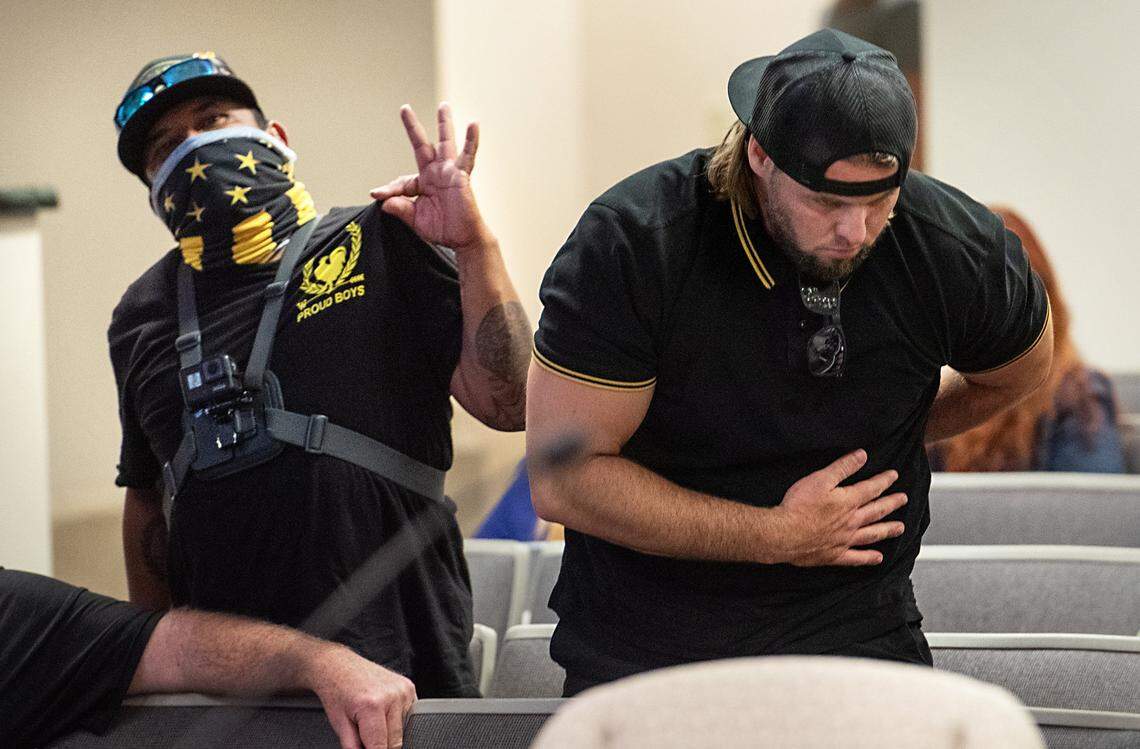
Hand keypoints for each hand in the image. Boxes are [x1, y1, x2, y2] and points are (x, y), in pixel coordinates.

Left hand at [306, 643, 416, 748]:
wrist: (339, 666)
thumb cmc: (337, 692)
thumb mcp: (340, 726)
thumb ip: (355, 748)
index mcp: (372, 706)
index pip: (381, 747)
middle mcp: (392, 696)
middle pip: (395, 742)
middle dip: (380, 746)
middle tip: (365, 736)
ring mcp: (403, 690)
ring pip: (404, 731)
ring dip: (390, 734)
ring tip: (373, 722)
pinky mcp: (409, 688)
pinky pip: (408, 716)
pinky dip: (397, 722)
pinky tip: (382, 714)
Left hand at [370, 103, 490, 253]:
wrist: (462, 239)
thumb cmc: (442, 229)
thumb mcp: (415, 219)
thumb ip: (400, 208)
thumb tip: (383, 201)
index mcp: (423, 183)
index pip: (402, 181)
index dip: (388, 188)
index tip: (376, 194)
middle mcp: (436, 173)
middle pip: (422, 146)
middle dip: (413, 128)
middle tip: (405, 108)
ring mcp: (449, 172)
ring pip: (446, 143)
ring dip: (444, 124)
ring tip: (444, 106)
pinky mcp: (462, 176)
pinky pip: (467, 156)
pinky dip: (471, 141)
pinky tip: (473, 125)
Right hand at [770, 449, 906, 566]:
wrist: (784, 534)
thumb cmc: (799, 506)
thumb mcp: (820, 479)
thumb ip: (842, 467)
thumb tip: (861, 456)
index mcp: (847, 501)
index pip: (871, 488)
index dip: (884, 481)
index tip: (893, 476)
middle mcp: (851, 521)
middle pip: (876, 511)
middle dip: (891, 504)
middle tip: (903, 499)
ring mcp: (844, 540)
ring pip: (872, 534)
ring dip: (887, 530)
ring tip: (900, 527)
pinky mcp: (834, 555)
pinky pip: (856, 558)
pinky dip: (868, 558)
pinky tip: (878, 558)